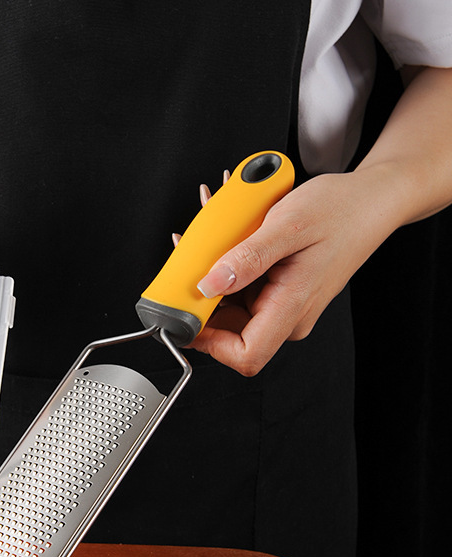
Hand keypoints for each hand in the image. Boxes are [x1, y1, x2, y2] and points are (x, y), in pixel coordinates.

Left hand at [186, 168, 398, 375]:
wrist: (372, 200)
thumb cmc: (342, 210)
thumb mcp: (288, 225)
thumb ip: (246, 259)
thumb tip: (208, 286)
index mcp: (292, 308)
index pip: (244, 355)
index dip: (208, 342)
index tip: (186, 314)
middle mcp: (286, 316)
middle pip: (226, 331)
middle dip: (201, 297)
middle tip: (191, 258)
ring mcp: (281, 306)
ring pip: (228, 307)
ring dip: (211, 276)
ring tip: (213, 236)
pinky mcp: (277, 293)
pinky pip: (239, 290)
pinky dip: (226, 267)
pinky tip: (227, 237)